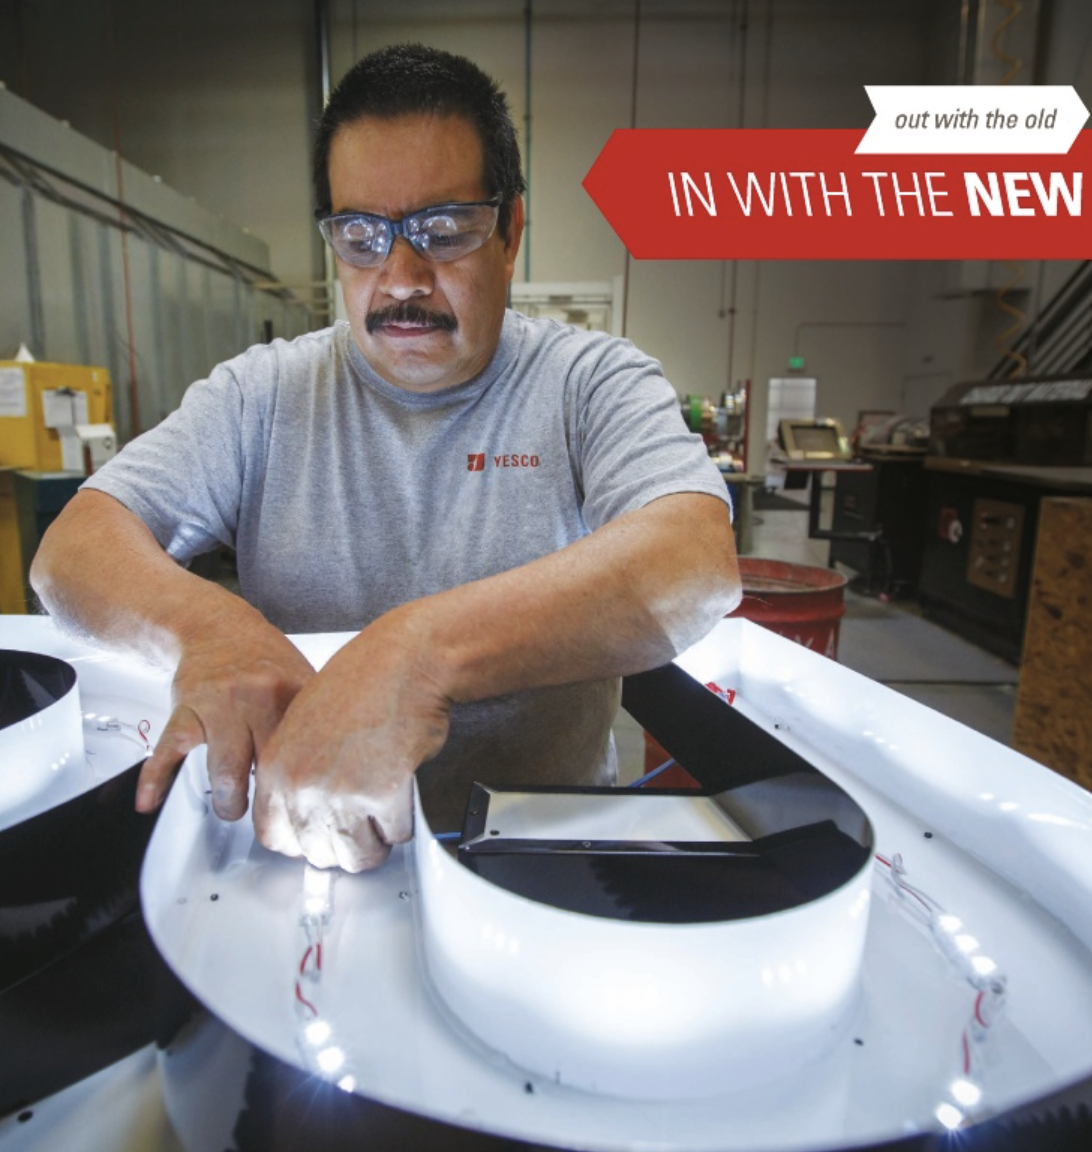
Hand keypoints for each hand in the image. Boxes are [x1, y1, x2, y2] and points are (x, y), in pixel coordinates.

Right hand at [136, 618, 314, 819]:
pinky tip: (149, 802)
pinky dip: (156, 780)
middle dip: (268, 804)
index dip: (307, 789)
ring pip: (224, 770)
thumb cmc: (265, 662)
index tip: (307, 812)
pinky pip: (169, 750)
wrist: (218, 627)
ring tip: (232, 807)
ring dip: (227, 802)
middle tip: (270, 818)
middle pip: (268, 767)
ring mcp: (220, 704)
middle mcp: (259, 697)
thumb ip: (318, 720)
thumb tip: (334, 772)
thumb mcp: (303, 679)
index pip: (307, 752)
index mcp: (295, 693)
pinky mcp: (185, 709)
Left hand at [253, 608, 450, 871]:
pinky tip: (401, 795)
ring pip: (357, 855)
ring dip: (374, 843)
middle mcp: (303, 785)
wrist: (404, 661)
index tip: (319, 837)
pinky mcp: (384, 795)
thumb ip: (295, 769)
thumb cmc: (363, 682)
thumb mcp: (304, 721)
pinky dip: (403, 822)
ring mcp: (342, 793)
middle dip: (342, 846)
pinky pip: (396, 834)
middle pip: (317, 853)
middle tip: (359, 827)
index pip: (274, 836)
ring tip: (381, 819)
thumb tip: (304, 812)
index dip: (303, 841)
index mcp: (277, 766)